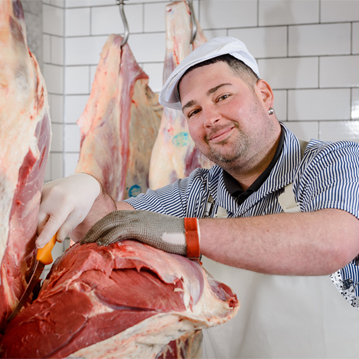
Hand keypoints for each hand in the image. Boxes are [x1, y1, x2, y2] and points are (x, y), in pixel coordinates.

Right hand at [36, 173, 100, 247]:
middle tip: (47, 236)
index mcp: (65, 203)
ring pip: (35, 213)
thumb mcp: (79, 216)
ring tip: (52, 220)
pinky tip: (50, 210)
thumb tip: (57, 240)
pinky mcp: (41, 189)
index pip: (52, 224)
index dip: (45, 236)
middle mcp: (53, 196)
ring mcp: (45, 191)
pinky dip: (40, 212)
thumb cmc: (83, 201)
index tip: (39, 246)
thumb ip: (67, 228)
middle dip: (41, 230)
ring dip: (40, 221)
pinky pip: (36, 206)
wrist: (83, 182)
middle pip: (39, 220)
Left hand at [80, 210, 199, 258]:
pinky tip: (99, 244)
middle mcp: (135, 215)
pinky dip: (107, 236)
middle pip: (108, 218)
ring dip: (96, 233)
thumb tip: (131, 249)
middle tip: (82, 241)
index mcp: (138, 216)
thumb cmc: (174, 238)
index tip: (91, 237)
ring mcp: (138, 219)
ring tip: (85, 244)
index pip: (113, 218)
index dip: (100, 226)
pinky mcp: (141, 227)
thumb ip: (141, 238)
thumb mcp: (154, 236)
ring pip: (110, 223)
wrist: (188, 233)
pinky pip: (120, 230)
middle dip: (94, 229)